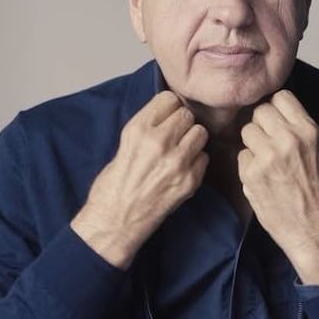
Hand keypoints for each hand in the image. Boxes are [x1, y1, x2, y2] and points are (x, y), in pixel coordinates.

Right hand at [71, 91, 208, 268]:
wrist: (115, 220)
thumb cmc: (113, 183)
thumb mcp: (124, 143)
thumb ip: (148, 126)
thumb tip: (170, 113)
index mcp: (138, 129)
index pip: (169, 99)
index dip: (168, 108)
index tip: (165, 117)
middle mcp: (159, 141)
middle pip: (187, 115)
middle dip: (181, 124)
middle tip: (173, 137)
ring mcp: (177, 162)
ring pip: (200, 133)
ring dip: (192, 140)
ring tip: (179, 151)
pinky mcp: (189, 181)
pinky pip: (204, 157)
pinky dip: (196, 162)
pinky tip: (181, 170)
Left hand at [238, 90, 318, 285]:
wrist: (312, 227)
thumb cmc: (313, 188)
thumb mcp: (313, 149)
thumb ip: (292, 127)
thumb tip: (267, 108)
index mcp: (308, 130)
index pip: (280, 97)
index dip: (274, 108)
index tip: (276, 121)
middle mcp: (288, 139)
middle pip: (259, 111)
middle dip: (261, 124)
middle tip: (268, 142)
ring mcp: (267, 155)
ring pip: (246, 130)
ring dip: (251, 143)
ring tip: (265, 161)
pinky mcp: (251, 172)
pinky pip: (241, 154)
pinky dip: (247, 164)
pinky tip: (260, 177)